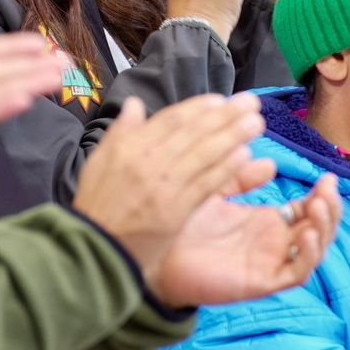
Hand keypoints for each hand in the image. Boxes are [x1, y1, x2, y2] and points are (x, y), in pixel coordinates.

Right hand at [72, 94, 269, 278]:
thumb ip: (120, 131)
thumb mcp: (98, 162)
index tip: (220, 100)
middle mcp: (149, 161)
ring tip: (256, 122)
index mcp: (130, 147)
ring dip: (233, 135)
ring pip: (204, 154)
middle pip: (194, 132)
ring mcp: (164, 186)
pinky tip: (245, 155)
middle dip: (226, 115)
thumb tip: (135, 104)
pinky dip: (226, 168)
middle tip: (252, 102)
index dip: (198, 108)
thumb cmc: (97, 206)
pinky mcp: (176, 210)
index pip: (171, 119)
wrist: (94, 249)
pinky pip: (206, 184)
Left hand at [146, 173, 341, 308]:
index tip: (328, 177)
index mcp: (267, 223)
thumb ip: (240, 177)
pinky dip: (308, 255)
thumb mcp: (216, 191)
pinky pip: (295, 274)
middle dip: (330, 210)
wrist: (155, 254)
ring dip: (324, 230)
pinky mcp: (261, 282)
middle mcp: (273, 244)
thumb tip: (269, 163)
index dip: (323, 196)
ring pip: (314, 252)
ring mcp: (270, 263)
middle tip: (328, 190)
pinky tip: (304, 233)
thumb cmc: (183, 225)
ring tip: (320, 206)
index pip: (308, 211)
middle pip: (319, 230)